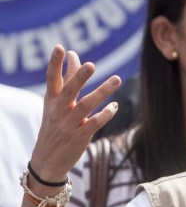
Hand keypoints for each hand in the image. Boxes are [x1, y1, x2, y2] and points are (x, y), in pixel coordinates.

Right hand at [30, 45, 120, 182]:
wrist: (47, 159)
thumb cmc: (55, 126)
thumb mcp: (55, 104)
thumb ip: (67, 81)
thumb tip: (74, 55)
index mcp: (51, 101)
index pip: (52, 79)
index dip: (55, 63)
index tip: (61, 48)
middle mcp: (59, 111)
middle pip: (70, 91)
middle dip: (79, 78)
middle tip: (91, 65)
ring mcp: (69, 124)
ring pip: (86, 105)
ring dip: (102, 92)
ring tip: (117, 79)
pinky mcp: (80, 136)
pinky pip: (94, 123)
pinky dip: (105, 114)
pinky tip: (115, 106)